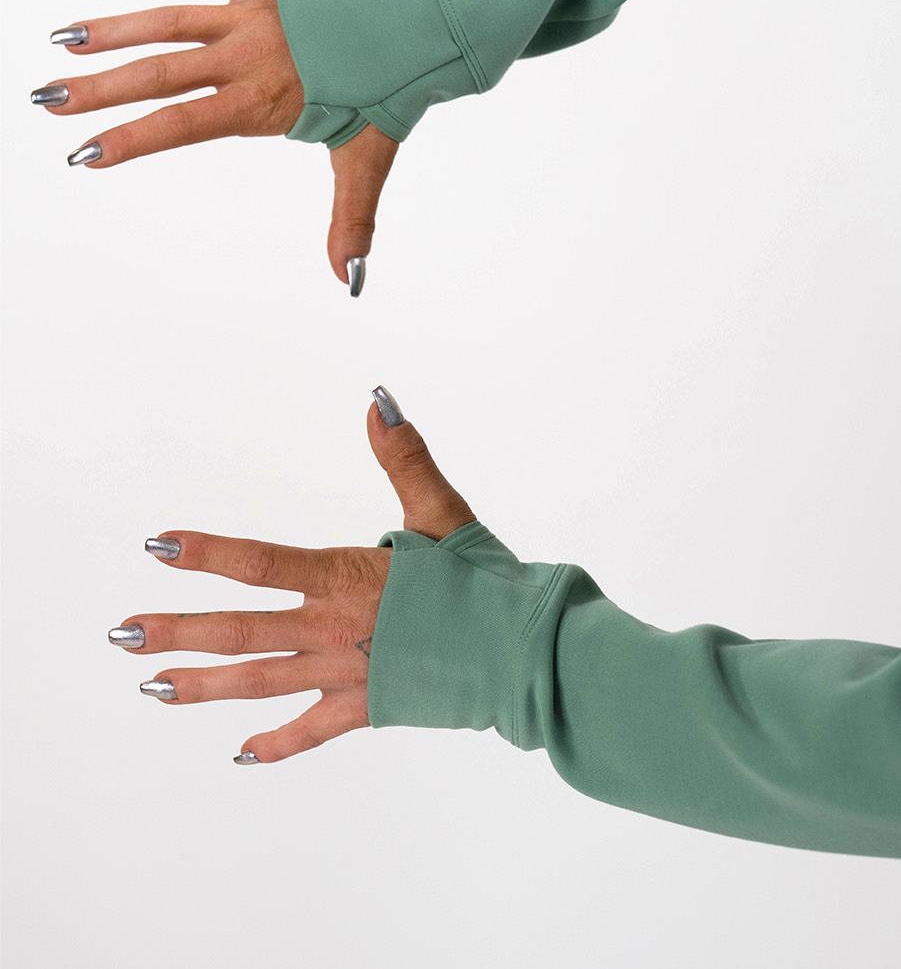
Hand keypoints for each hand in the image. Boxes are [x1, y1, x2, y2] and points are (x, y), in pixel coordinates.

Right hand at [38, 0, 398, 287]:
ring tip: (67, 38)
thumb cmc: (391, 92)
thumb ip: (349, 222)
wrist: (419, 24)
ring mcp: (250, 16)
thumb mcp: (366, 162)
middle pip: (158, 75)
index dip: (129, 140)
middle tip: (48, 98)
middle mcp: (244, 57)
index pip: (180, 126)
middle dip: (99, 90)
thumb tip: (348, 282)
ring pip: (169, 20)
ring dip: (115, 29)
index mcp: (259, 103)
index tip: (84, 152)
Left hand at [110, 389, 474, 762]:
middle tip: (122, 632)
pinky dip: (275, 744)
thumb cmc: (485, 581)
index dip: (206, 553)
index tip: (159, 547)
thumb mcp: (442, 511)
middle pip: (241, 631)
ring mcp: (344, 675)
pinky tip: (241, 755)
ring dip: (203, 686)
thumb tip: (376, 402)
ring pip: (259, 684)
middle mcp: (333, 631)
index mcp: (346, 579)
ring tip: (152, 686)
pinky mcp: (365, 709)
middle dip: (178, 631)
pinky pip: (310, 731)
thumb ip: (404, 457)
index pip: (261, 561)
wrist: (521, 653)